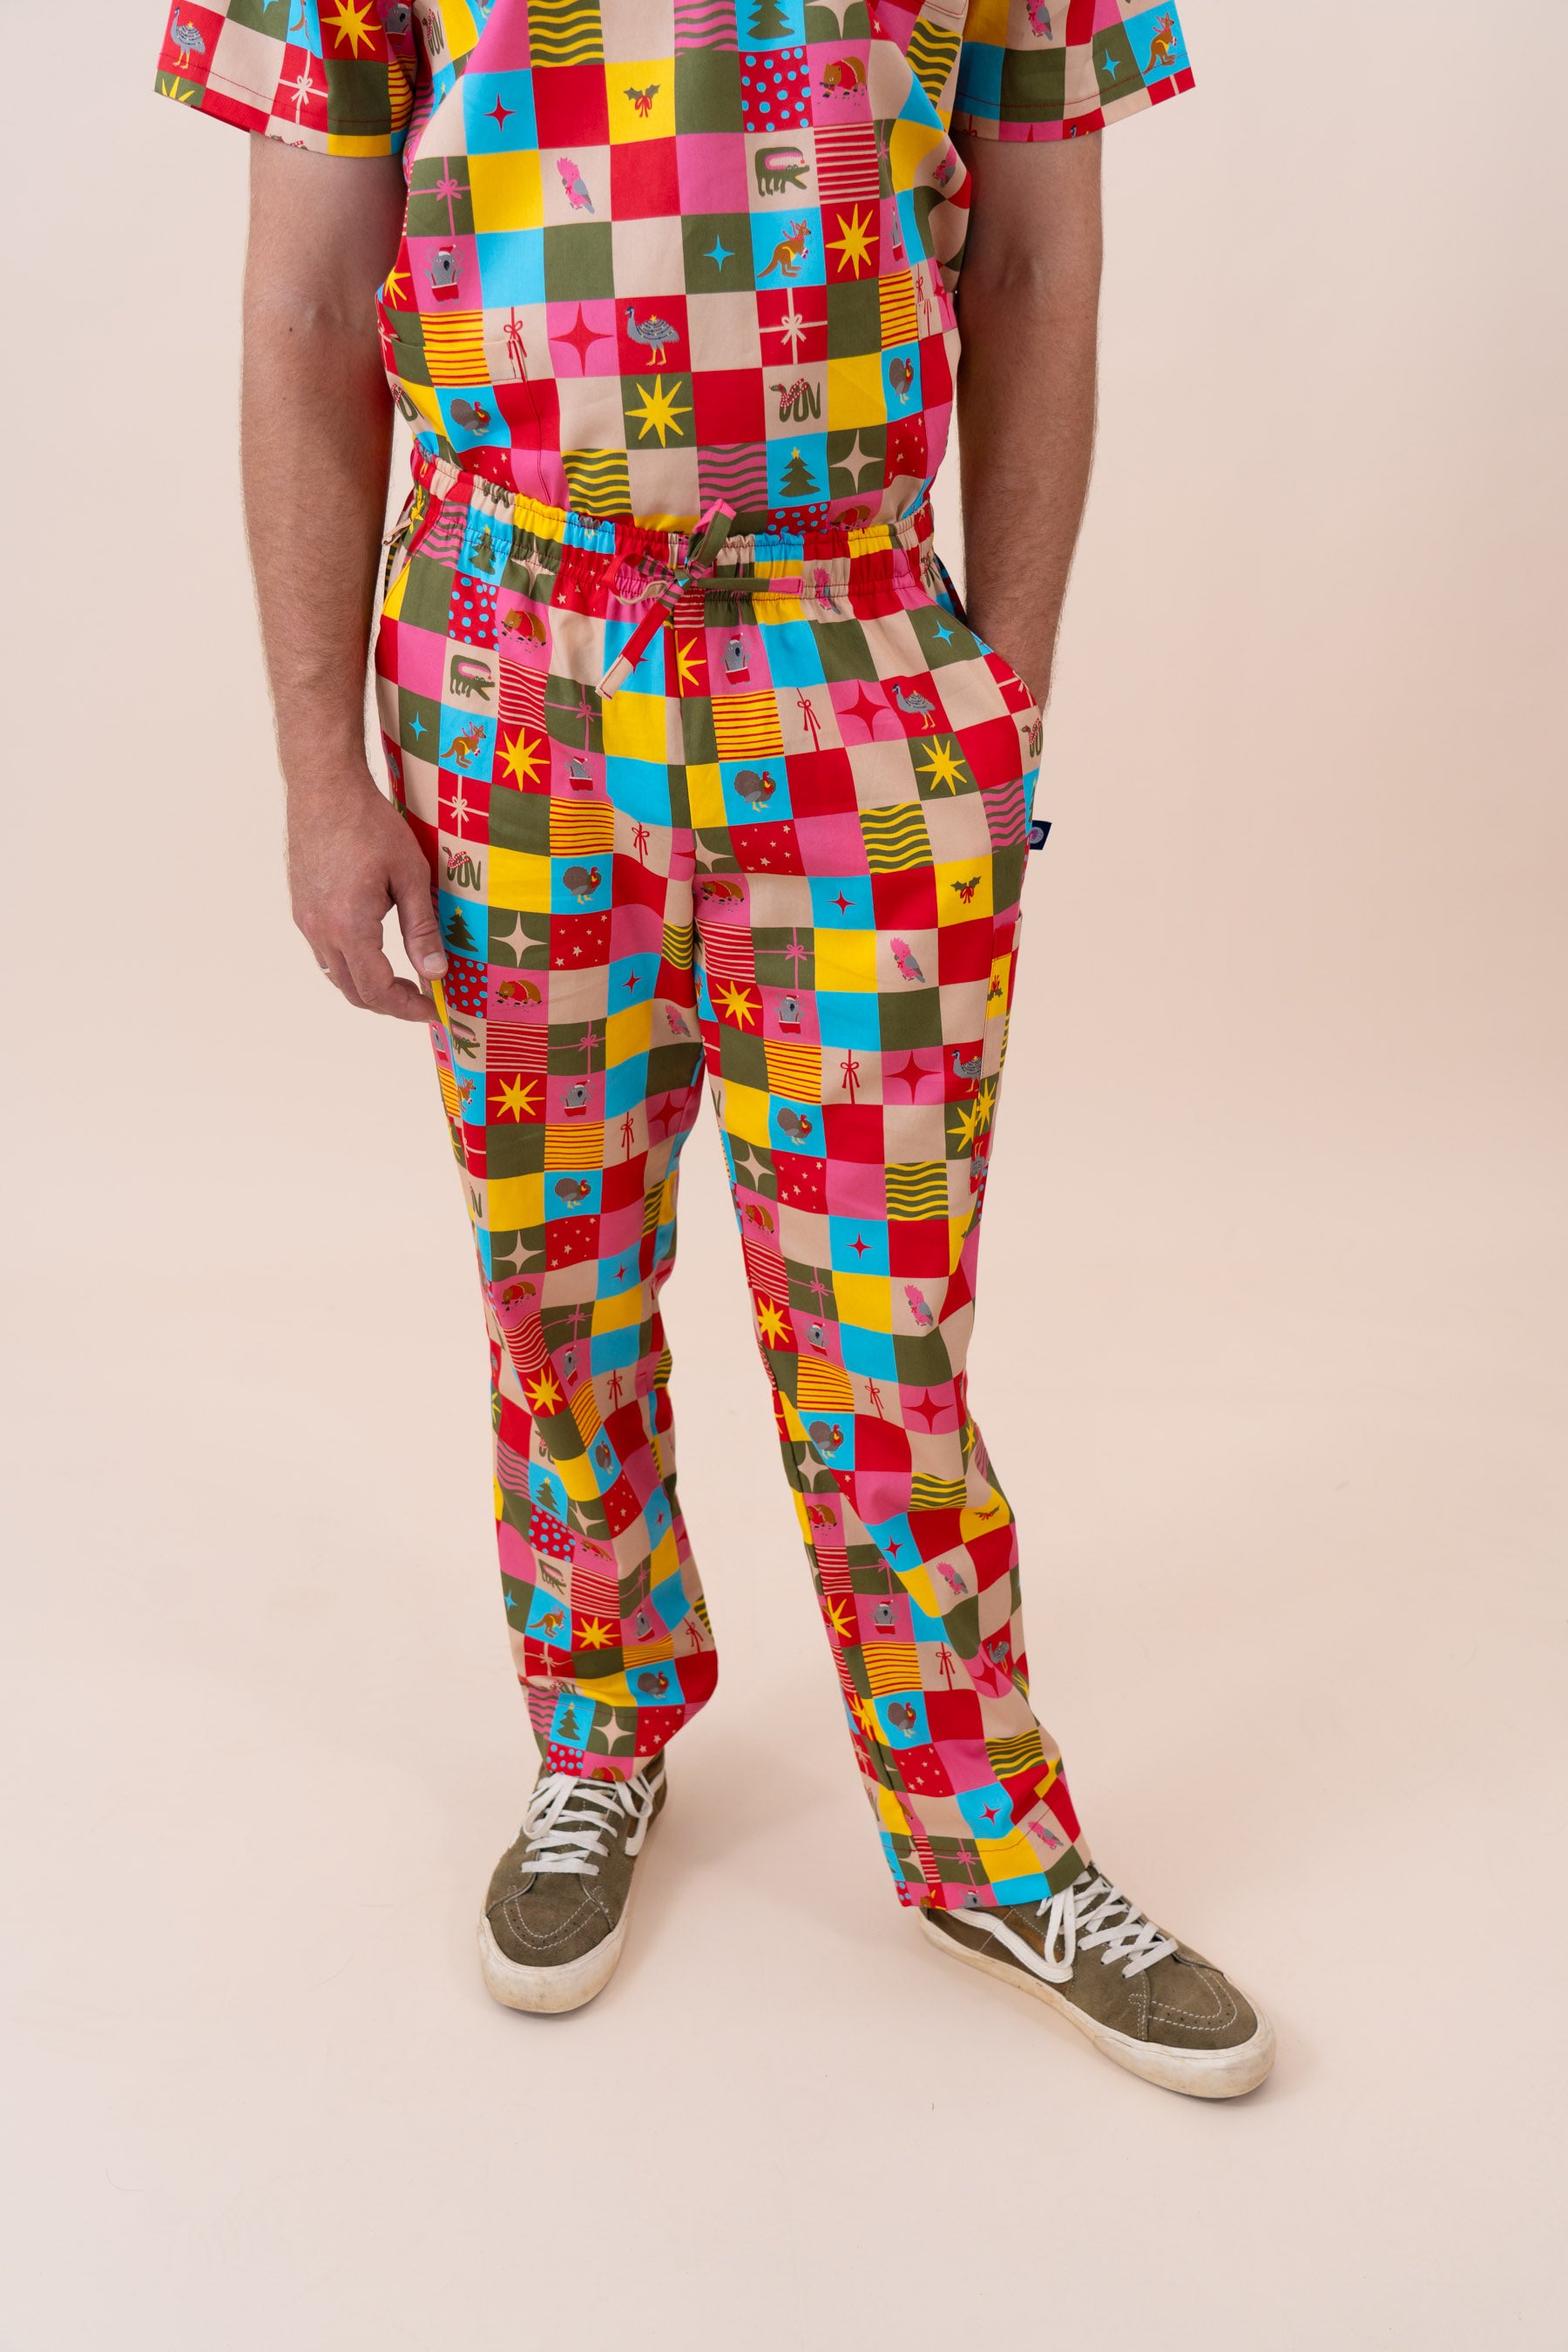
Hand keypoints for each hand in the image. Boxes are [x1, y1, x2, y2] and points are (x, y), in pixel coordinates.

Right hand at [287, 764, 446, 1023]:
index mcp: (349, 926)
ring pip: (336, 975)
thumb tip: (436, 974)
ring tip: (403, 978)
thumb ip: (422, 929)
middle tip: (422, 998)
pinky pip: (325, 952)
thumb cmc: (371, 824)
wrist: (323, 787)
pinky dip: (351, 964)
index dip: (407, 1008)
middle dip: (390, 1003)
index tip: (433, 1008)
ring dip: (368, 985)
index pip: (377, 991)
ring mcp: (306, 920)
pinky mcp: (301, 907)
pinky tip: (375, 950)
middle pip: (354, 991)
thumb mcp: (410, 875)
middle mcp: (320, 930)